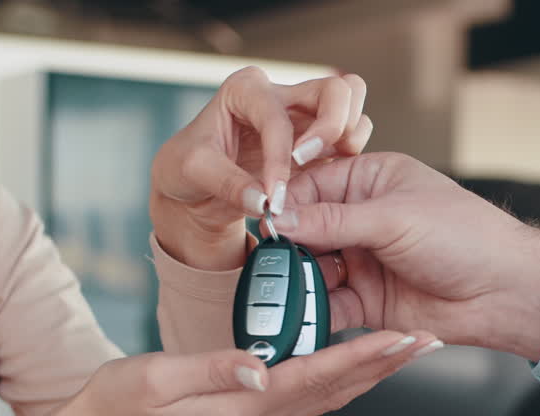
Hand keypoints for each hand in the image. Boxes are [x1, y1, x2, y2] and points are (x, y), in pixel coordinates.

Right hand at [8, 329, 439, 415]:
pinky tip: (360, 357)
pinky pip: (312, 389)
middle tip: (428, 340)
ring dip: (373, 369)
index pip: (318, 377)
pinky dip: (344, 372)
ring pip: (332, 390)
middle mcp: (262, 414)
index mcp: (244, 406)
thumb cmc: (122, 398)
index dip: (364, 357)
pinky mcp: (255, 406)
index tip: (402, 339)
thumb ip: (210, 370)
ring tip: (409, 346)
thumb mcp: (157, 379)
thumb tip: (261, 368)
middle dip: (385, 363)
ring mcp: (261, 413)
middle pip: (339, 386)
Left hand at [150, 66, 371, 270]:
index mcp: (246, 90)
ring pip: (351, 105)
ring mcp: (305, 118)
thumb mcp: (192, 172)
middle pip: (335, 90)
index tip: (273, 195)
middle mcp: (281, 96)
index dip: (278, 157)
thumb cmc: (187, 169)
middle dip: (332, 126)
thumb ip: (227, 184)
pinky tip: (328, 180)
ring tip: (326, 166)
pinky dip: (350, 157)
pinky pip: (351, 139)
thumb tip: (265, 201)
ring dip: (348, 136)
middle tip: (308, 161)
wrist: (196, 190)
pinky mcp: (319, 144)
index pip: (276, 118)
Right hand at [272, 152, 539, 361]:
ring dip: (293, 282)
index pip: (309, 186)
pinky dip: (310, 312)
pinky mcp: (367, 300)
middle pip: (304, 231)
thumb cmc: (467, 238)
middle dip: (281, 248)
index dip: (282, 203)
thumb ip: (333, 220)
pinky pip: (328, 305)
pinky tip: (294, 317)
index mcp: (371, 181)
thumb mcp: (394, 218)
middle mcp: (362, 220)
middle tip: (259, 262)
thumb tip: (281, 218)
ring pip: (311, 270)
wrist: (506, 292)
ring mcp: (363, 261)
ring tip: (273, 293)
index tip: (257, 220)